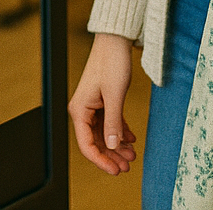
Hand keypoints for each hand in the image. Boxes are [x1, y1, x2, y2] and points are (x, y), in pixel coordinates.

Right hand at [68, 33, 137, 174]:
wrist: (115, 41)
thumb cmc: (112, 62)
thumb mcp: (115, 95)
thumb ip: (114, 122)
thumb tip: (113, 146)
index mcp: (80, 110)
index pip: (87, 145)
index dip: (101, 161)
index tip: (116, 171)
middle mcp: (83, 110)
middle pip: (95, 141)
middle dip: (111, 155)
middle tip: (128, 166)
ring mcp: (93, 106)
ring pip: (104, 133)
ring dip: (117, 145)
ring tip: (132, 156)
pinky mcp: (102, 101)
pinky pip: (109, 123)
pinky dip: (120, 132)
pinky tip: (131, 139)